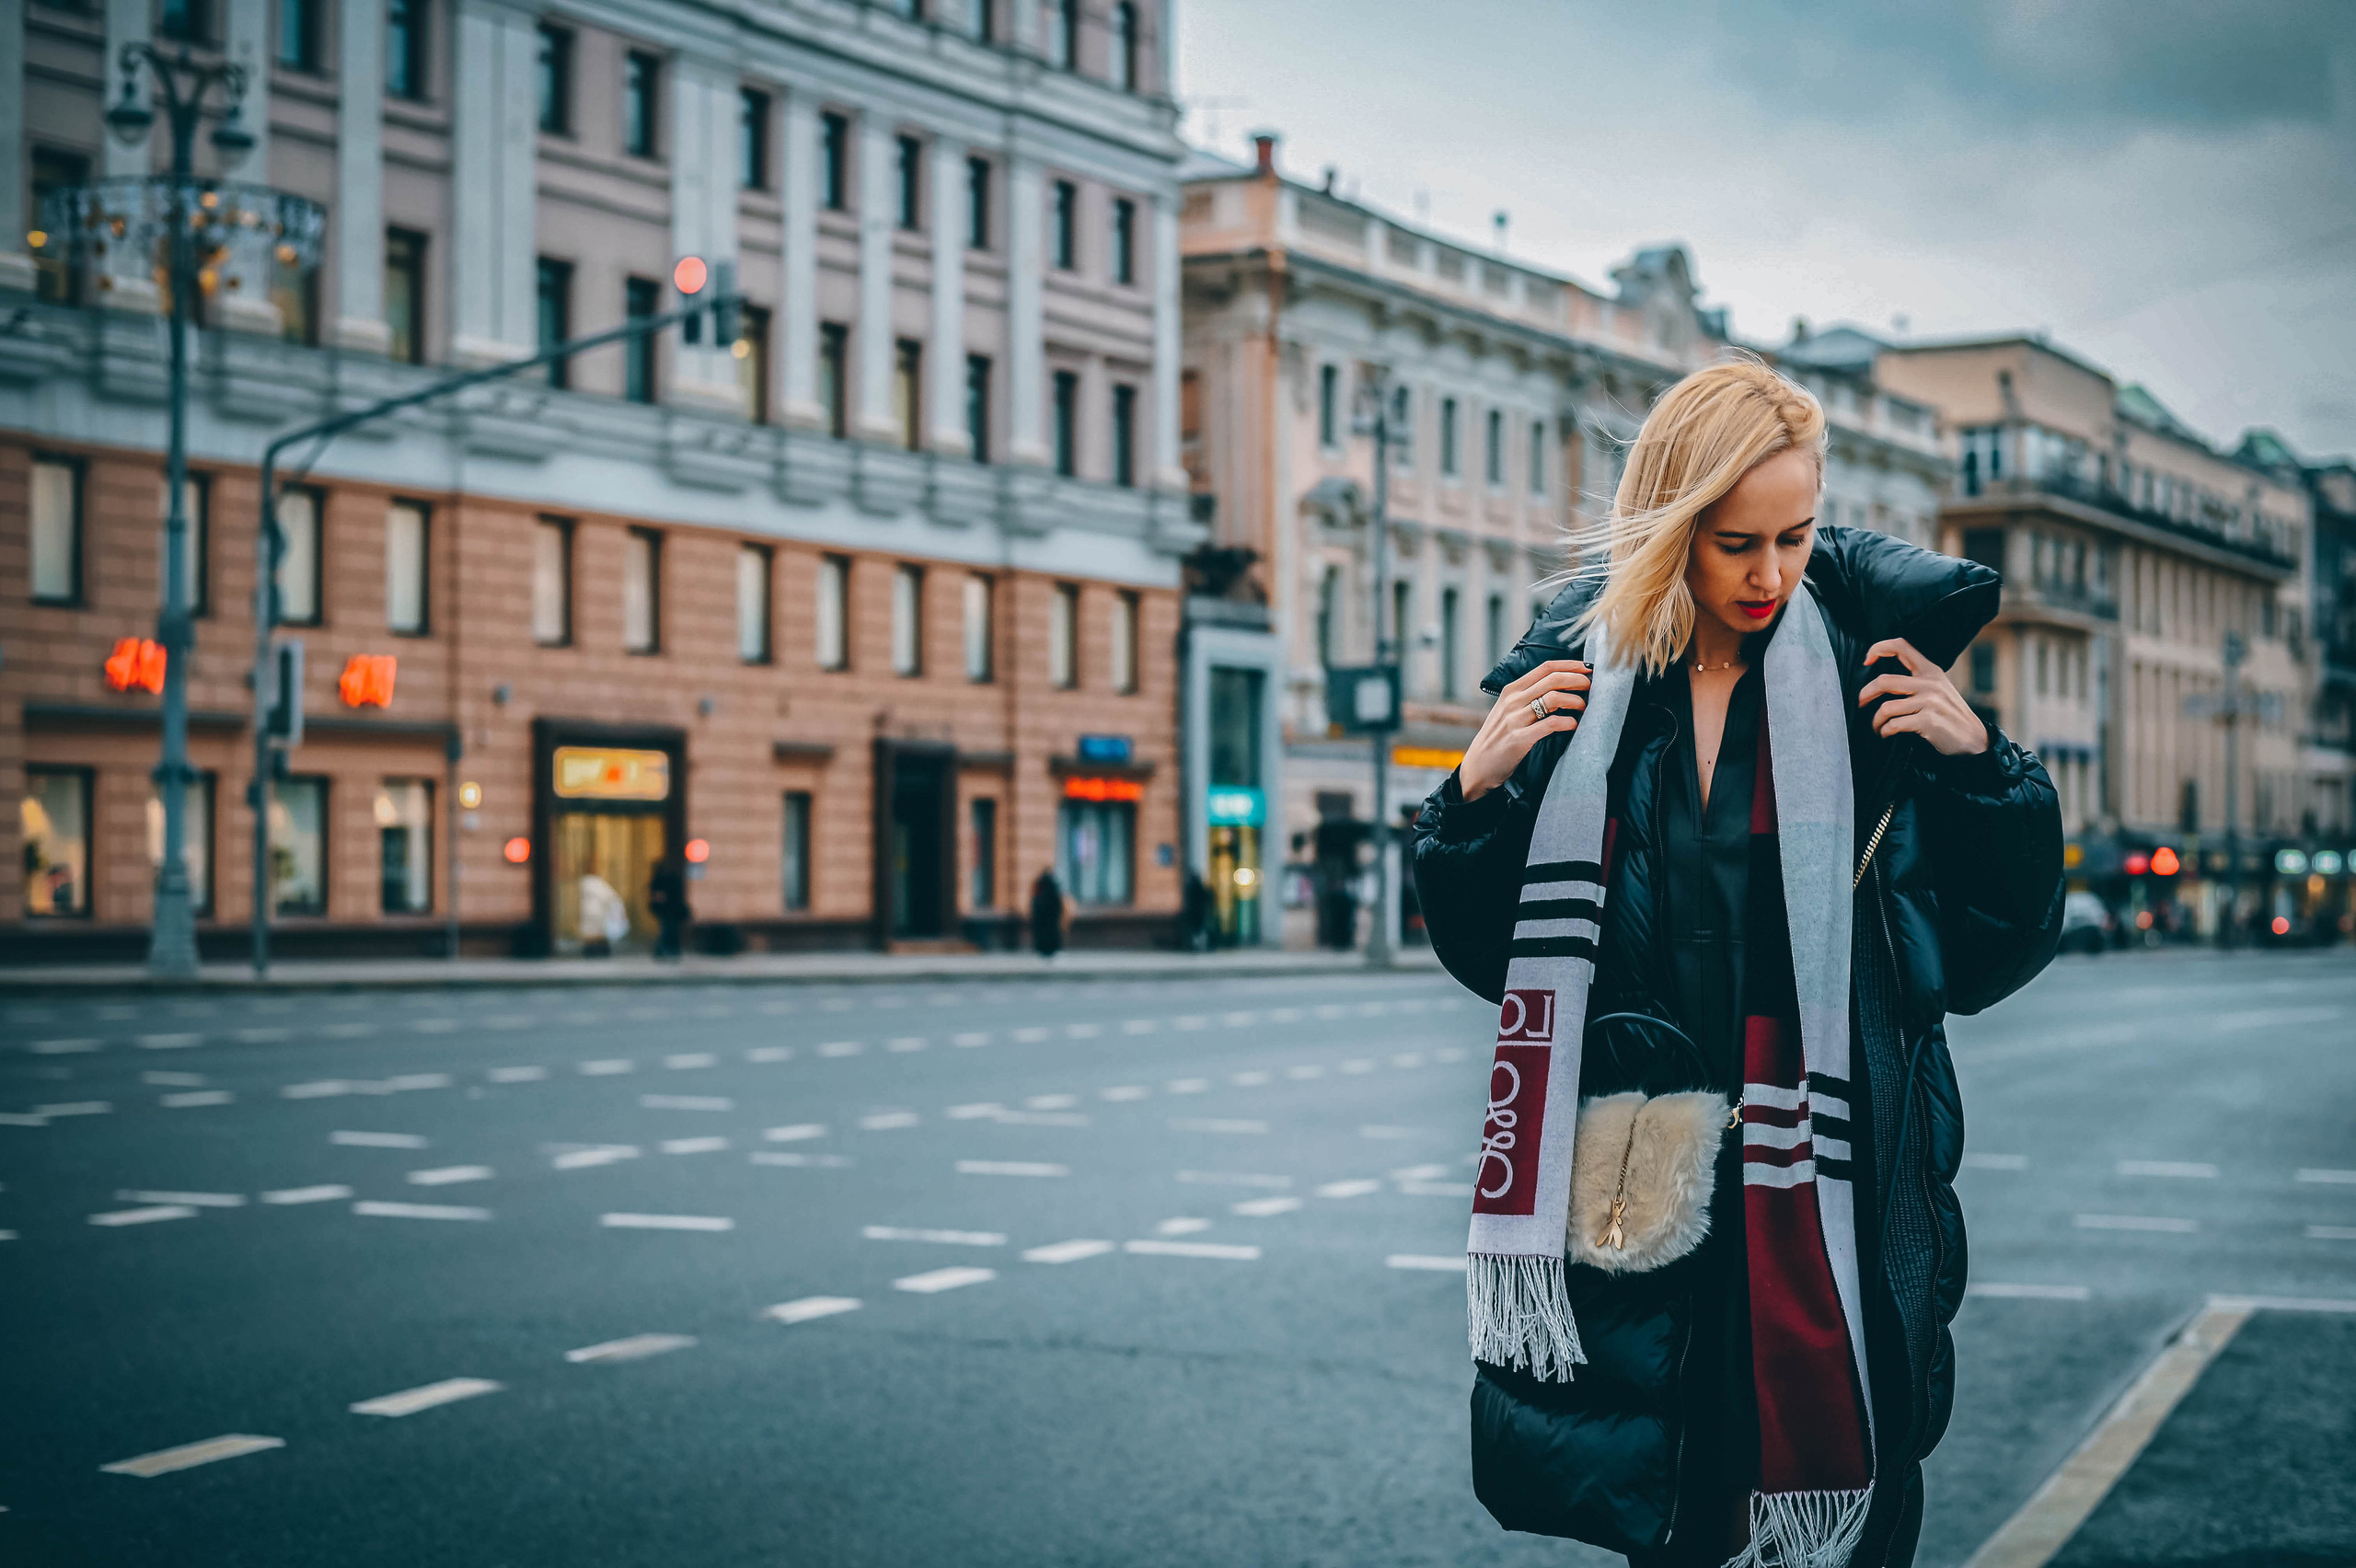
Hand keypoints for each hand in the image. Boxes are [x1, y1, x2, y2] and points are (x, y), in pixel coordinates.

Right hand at [1459, 659, 1589, 800]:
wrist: (1478, 766)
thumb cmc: (1498, 737)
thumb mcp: (1508, 710)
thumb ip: (1528, 696)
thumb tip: (1559, 687)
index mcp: (1512, 690)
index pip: (1546, 668)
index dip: (1570, 665)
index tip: (1588, 668)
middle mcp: (1513, 701)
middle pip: (1553, 679)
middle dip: (1578, 680)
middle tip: (1591, 688)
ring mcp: (1515, 719)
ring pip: (1554, 698)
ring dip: (1575, 701)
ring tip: (1584, 708)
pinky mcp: (1520, 738)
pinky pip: (1551, 724)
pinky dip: (1568, 722)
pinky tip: (1574, 725)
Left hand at [1859, 638, 1989, 755]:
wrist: (1972, 738)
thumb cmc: (1949, 714)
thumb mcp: (1938, 688)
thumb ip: (1917, 680)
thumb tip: (1882, 680)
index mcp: (1931, 670)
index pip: (1902, 646)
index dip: (1879, 648)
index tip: (1867, 661)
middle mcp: (1930, 683)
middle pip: (1884, 681)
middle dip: (1865, 694)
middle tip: (1861, 703)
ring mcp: (1929, 702)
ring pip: (1886, 708)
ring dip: (1876, 721)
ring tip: (1877, 727)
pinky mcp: (1928, 721)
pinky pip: (1894, 725)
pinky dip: (1885, 731)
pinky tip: (1886, 734)